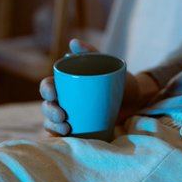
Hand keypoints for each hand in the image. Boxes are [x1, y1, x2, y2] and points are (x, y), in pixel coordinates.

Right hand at [38, 38, 160, 135]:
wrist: (136, 98)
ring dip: (52, 127)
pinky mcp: (79, 129)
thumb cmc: (118, 78)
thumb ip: (91, 52)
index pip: (48, 86)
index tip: (54, 95)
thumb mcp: (106, 64)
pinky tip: (64, 140)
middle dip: (49, 112)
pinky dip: (59, 139)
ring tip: (66, 129)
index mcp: (66, 84)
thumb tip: (73, 42)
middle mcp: (64, 100)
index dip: (46, 91)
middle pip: (47, 107)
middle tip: (63, 116)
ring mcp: (70, 116)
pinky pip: (62, 136)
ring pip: (51, 123)